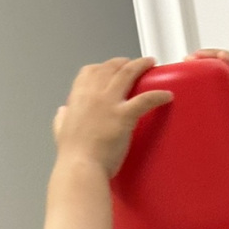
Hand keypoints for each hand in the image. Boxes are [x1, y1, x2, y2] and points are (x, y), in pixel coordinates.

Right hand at [53, 56, 172, 177]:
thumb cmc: (73, 153)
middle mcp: (93, 94)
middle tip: (137, 63)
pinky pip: (145, 100)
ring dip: (141, 65)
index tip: (112, 67)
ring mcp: (108, 103)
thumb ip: (63, 117)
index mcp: (78, 96)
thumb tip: (63, 111)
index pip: (90, 71)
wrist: (81, 166)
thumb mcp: (60, 129)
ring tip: (151, 63)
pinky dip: (158, 95)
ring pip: (127, 74)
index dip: (103, 66)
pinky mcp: (123, 116)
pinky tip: (168, 95)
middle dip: (125, 62)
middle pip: (111, 68)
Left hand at [187, 49, 228, 167]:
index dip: (201, 72)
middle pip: (222, 69)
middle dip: (204, 60)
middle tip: (186, 60)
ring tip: (199, 55)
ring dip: (215, 57)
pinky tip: (221, 56)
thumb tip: (192, 138)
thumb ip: (216, 131)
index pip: (217, 79)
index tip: (183, 71)